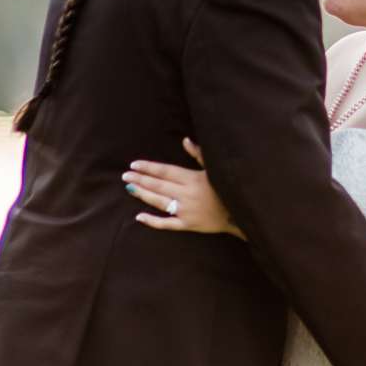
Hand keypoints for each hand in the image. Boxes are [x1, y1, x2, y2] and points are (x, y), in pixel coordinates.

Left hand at [123, 139, 239, 234]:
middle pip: (158, 185)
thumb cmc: (227, 188)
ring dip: (143, 194)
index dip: (148, 168)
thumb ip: (199, 154)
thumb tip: (185, 140)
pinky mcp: (187, 224)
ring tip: (130, 188)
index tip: (134, 164)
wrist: (239, 213)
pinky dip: (152, 221)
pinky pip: (167, 223)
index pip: (165, 171)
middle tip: (125, 176)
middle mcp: (187, 194)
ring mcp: (186, 210)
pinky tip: (139, 216)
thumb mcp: (214, 168)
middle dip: (141, 180)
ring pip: (159, 202)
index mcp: (193, 178)